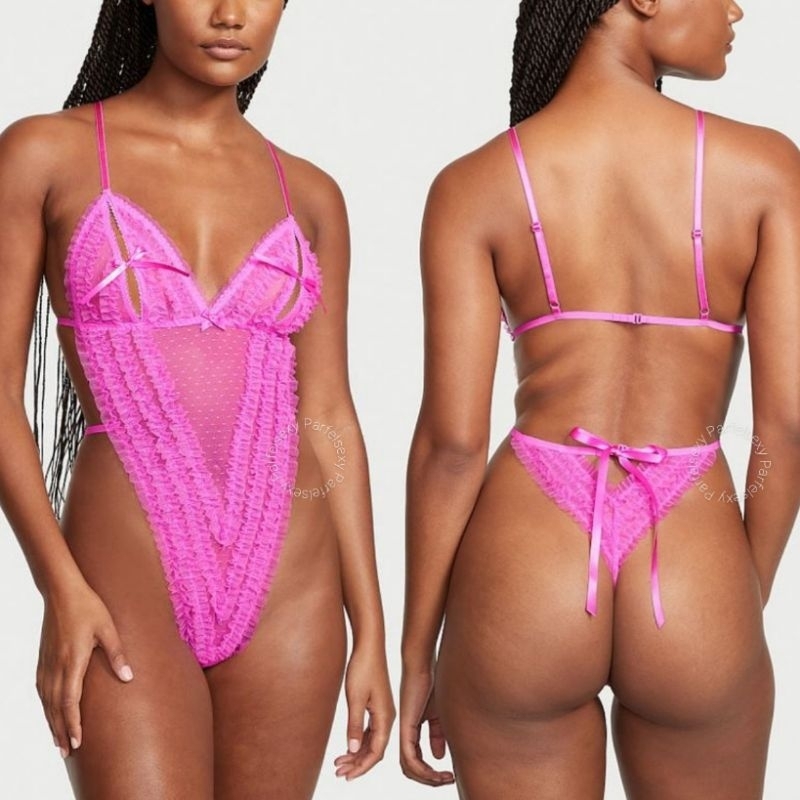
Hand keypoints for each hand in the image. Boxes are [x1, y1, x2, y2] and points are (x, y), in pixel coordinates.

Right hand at [37, 581, 133, 757]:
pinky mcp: (43, 658)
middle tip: (68, 751)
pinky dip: (45, 706)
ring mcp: (47, 663)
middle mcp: (56, 666)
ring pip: (46, 701)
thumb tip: (128, 678)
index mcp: (72, 660)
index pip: (70, 701)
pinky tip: (50, 713)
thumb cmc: (88, 607)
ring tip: (59, 741)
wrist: (62, 591)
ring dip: (52, 722)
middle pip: (55, 707)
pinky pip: (41, 689)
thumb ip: (117, 654)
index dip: (73, 723)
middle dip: (61, 731)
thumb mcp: (108, 628)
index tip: (77, 742)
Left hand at [333, 644, 394, 779]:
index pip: (376, 751)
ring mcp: (382, 711)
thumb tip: (353, 749)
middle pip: (375, 749)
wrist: (369, 646)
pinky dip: (360, 741)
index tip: (348, 777)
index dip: (362, 767)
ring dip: (357, 753)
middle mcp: (387, 716)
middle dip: (358, 764)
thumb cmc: (363, 667)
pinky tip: (348, 746)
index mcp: (385, 717)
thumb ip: (355, 724)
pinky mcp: (377, 705)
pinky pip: (371, 730)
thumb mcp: (355, 697)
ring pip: (372, 740)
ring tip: (339, 763)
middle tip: (339, 772)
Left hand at [400, 665, 453, 785]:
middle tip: (447, 781)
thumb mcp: (437, 714)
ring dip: (427, 777)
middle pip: (410, 768)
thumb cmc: (431, 683)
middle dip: (428, 780)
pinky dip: (423, 769)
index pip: (415, 760)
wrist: (421, 663)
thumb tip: (438, 755)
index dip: (430, 773)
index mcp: (411, 729)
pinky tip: (438, 771)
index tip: (449, 776)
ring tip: (445, 778)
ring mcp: (403, 729)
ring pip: (409, 766)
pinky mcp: (406, 725)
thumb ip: (437, 734)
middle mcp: (404, 732)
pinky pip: (410, 757)